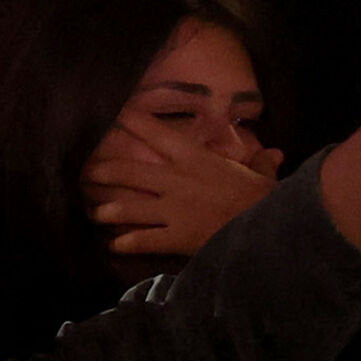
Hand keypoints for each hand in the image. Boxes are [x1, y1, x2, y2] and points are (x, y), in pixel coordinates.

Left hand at [86, 122, 279, 260]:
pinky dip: (126, 243)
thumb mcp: (263, 178)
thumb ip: (260, 164)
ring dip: (107, 210)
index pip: (155, 133)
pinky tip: (114, 245)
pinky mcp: (176, 236)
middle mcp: (177, 180)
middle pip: (128, 172)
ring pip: (128, 207)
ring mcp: (173, 209)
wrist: (271, 230)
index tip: (111, 114)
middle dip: (103, 171)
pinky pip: (142, 239)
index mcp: (195, 159)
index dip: (130, 122)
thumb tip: (273, 154)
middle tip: (86, 172)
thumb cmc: (266, 200)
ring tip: (94, 213)